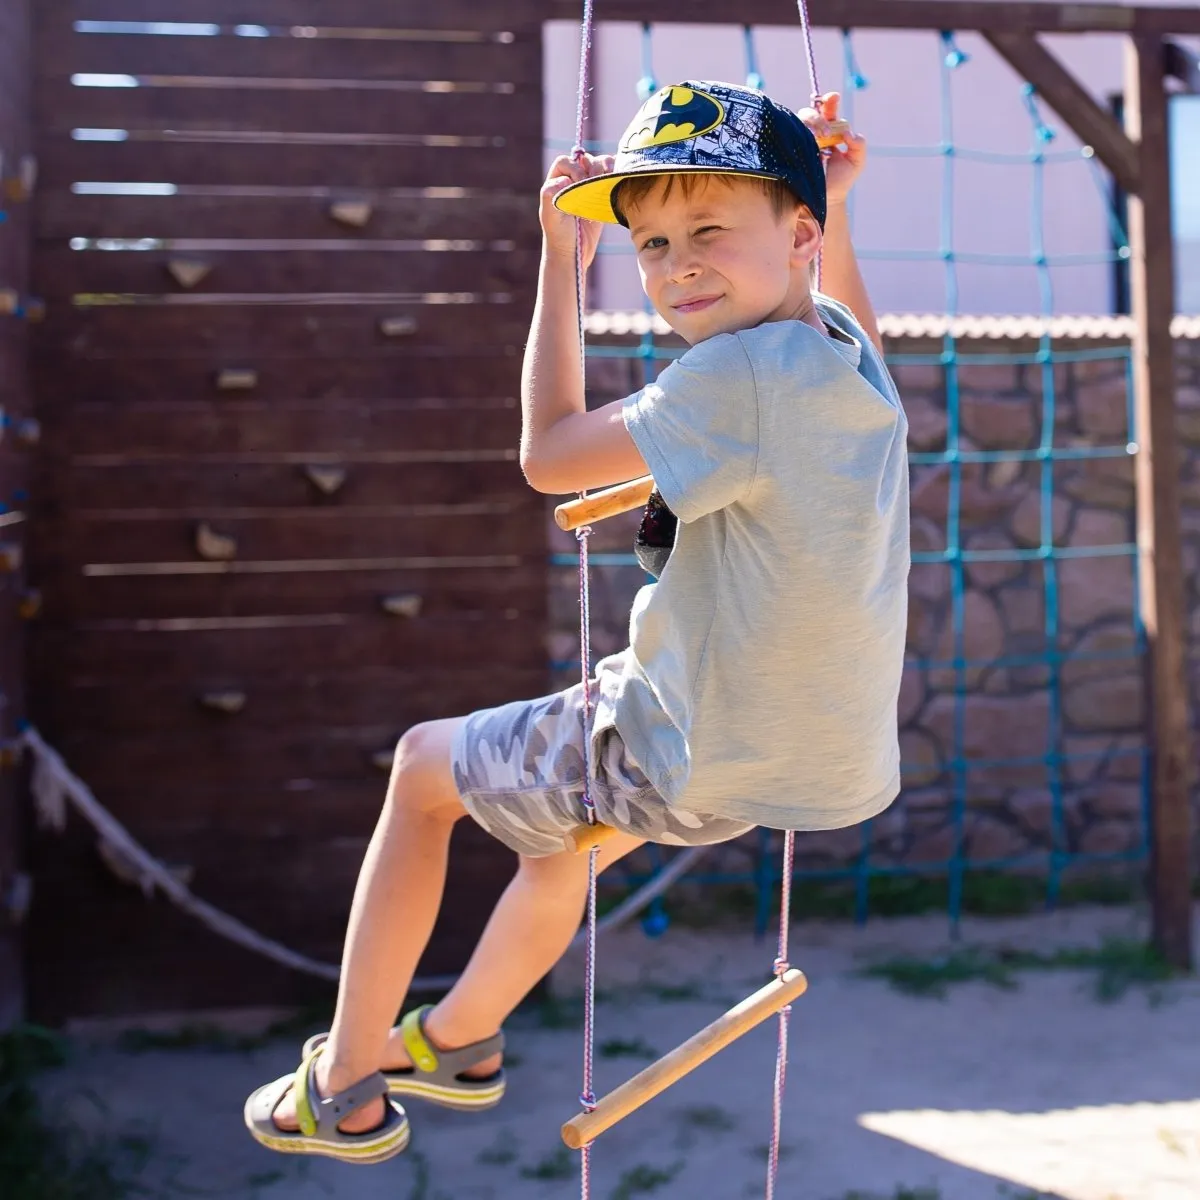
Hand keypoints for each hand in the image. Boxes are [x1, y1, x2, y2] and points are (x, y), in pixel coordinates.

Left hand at [540, 152, 613, 269]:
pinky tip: (617, 180)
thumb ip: (549, 194)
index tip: (578, 185)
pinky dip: (617, 172)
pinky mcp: (604, 194)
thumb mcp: (550, 216)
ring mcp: (590, 186)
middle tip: (594, 184)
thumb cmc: (559, 235)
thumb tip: (564, 179)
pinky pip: (612, 176)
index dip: (573, 169)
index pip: (566, 162)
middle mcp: (573, 180)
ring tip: (605, 182)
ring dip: (606, 167)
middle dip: (592, 167)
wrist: (574, 253)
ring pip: (601, 164)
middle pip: (586, 159)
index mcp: (556, 180)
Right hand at [798, 92, 866, 206]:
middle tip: (828, 132)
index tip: (833, 98)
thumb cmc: (840, 181)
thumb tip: (848, 133)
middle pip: (811, 113)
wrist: (825, 201)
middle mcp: (814, 134)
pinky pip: (788, 138)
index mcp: (830, 131)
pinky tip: (805, 143)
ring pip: (798, 123)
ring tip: (819, 139)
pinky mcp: (790, 152)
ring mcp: (800, 142)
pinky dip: (795, 135)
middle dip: (819, 118)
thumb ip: (859, 145)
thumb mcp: (856, 162)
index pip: (828, 110)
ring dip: (809, 126)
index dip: (830, 101)